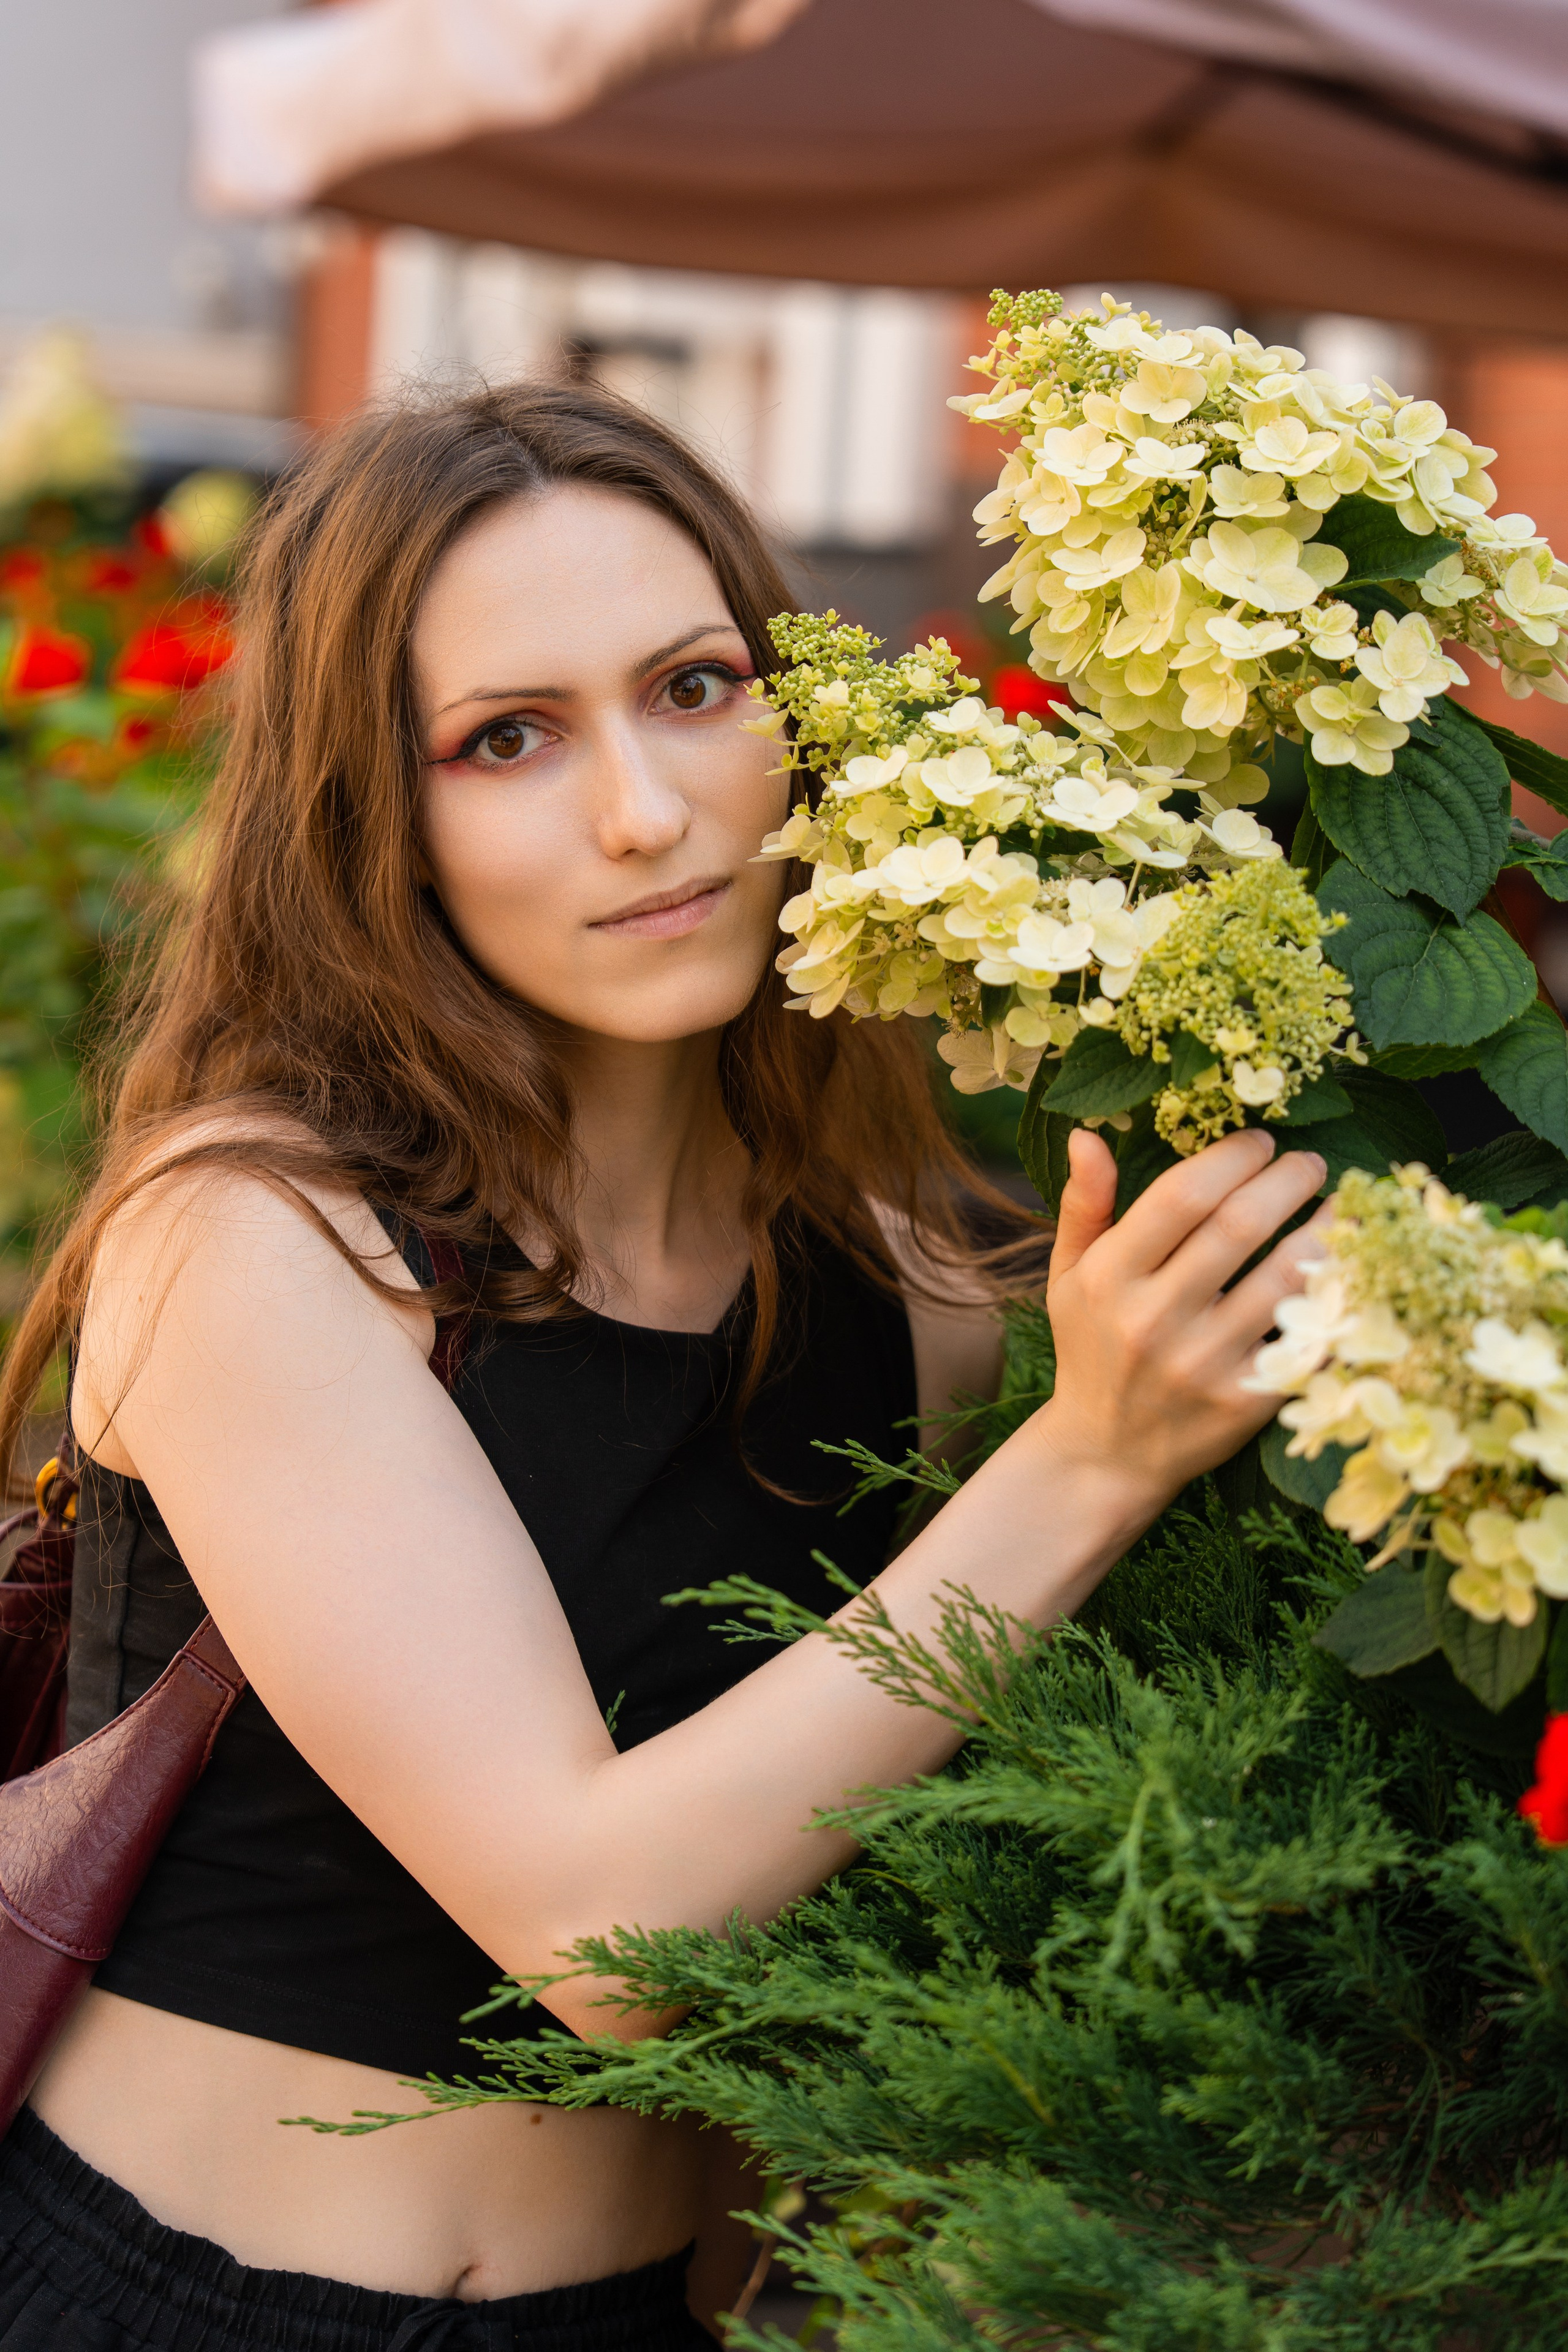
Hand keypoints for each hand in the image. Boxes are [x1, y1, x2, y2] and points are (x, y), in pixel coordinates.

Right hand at [1041, 1124, 1329, 1512]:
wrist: (1106, 1452)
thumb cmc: (1092, 1347)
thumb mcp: (1070, 1275)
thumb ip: (1084, 1205)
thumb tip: (1088, 1135)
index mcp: (1111, 1278)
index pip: (1182, 1195)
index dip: (1232, 1157)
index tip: (1259, 1141)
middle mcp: (1154, 1319)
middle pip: (1241, 1225)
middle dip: (1288, 1179)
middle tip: (1310, 1163)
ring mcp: (1203, 1363)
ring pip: (1287, 1277)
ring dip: (1328, 1230)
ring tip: (1343, 1206)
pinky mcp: (1245, 1402)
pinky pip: (1308, 1338)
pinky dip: (1337, 1300)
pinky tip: (1350, 1271)